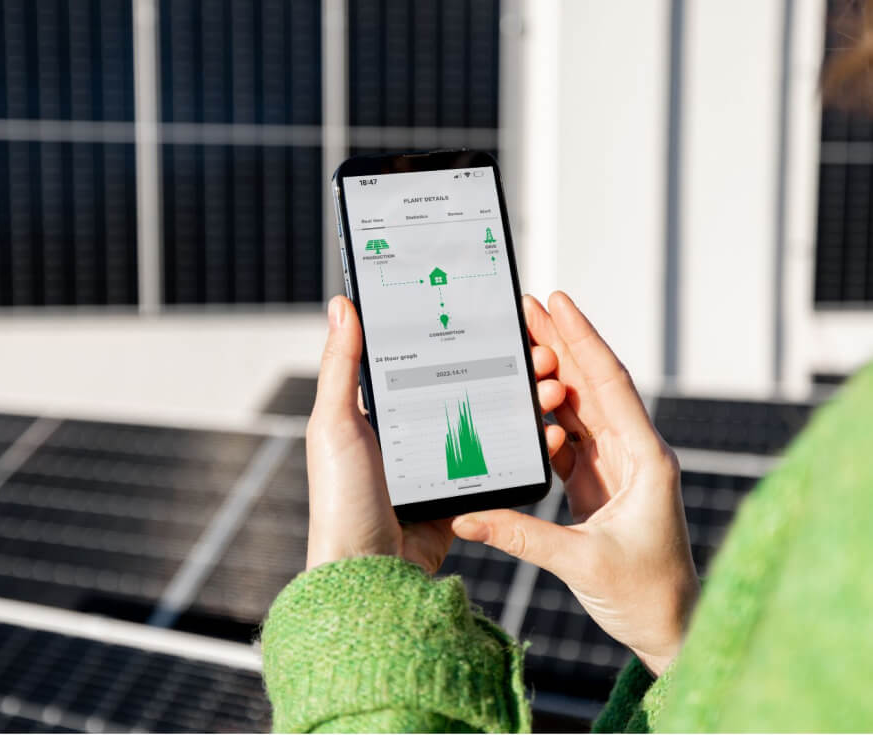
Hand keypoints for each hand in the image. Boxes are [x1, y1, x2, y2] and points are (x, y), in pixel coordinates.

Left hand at [305, 295, 570, 573]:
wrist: (368, 573)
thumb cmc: (341, 499)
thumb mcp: (334, 424)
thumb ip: (341, 365)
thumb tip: (341, 304)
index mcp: (381, 409)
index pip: (429, 359)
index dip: (464, 337)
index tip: (499, 318)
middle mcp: (413, 431)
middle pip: (470, 386)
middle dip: (509, 367)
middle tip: (539, 353)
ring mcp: (440, 462)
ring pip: (491, 421)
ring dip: (525, 402)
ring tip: (551, 387)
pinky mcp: (462, 494)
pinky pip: (501, 464)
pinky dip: (528, 447)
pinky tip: (549, 433)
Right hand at [452, 292, 699, 675]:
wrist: (672, 629)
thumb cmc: (646, 596)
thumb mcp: (581, 563)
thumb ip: (520, 536)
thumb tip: (466, 519)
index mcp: (646, 460)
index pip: (611, 384)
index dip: (583, 339)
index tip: (559, 302)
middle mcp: (635, 454)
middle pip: (594, 385)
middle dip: (563, 343)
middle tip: (529, 306)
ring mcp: (618, 468)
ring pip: (582, 408)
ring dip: (554, 375)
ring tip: (523, 340)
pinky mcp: (601, 485)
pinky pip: (572, 440)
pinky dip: (547, 419)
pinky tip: (526, 398)